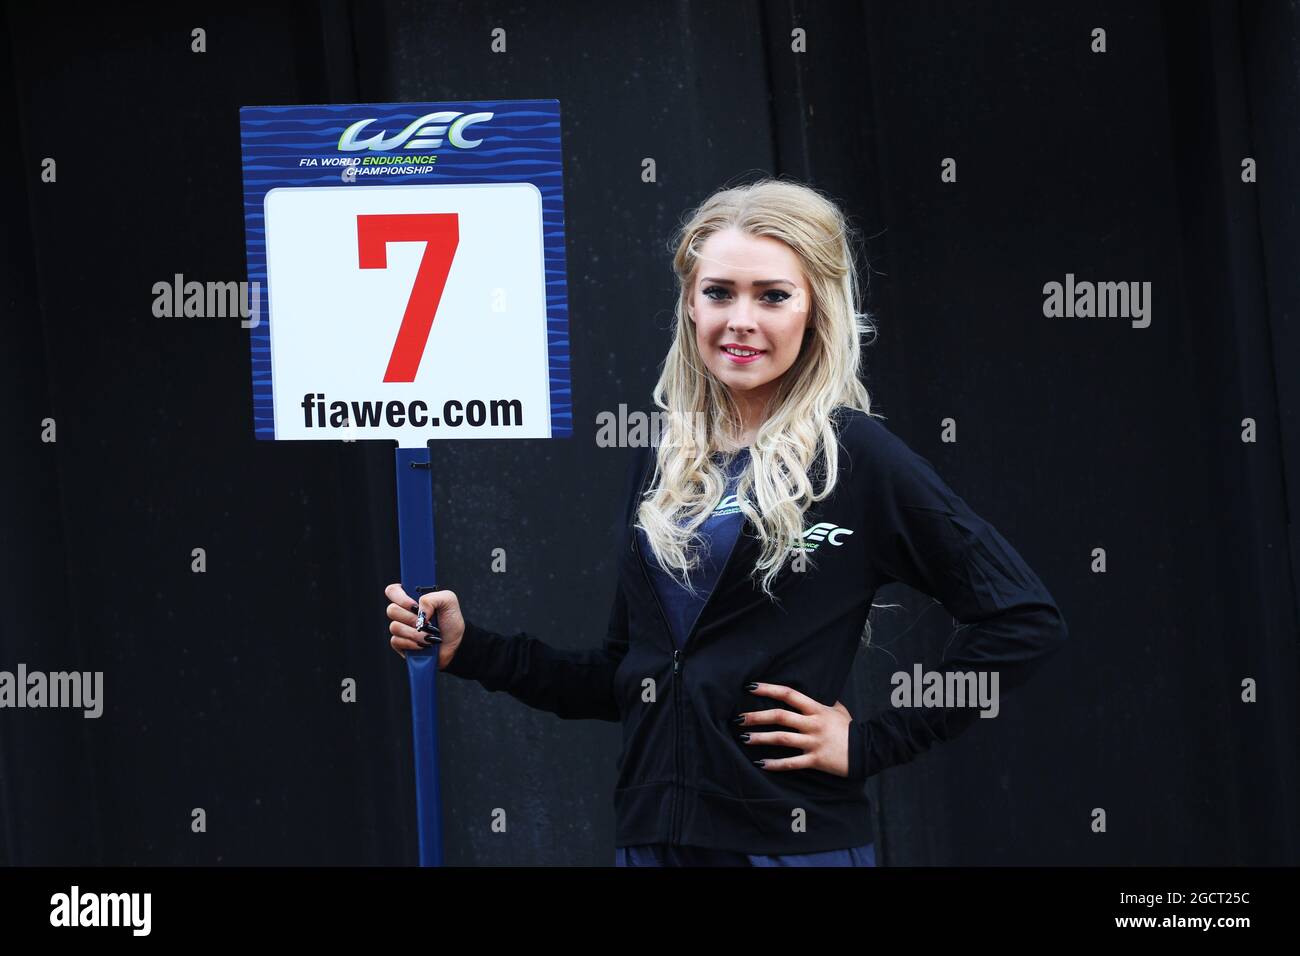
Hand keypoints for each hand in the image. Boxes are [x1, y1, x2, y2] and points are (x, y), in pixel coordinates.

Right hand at [384, 583, 465, 670]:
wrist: (455, 644)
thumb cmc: (451, 621)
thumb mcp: (448, 601)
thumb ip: (431, 598)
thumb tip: (418, 612)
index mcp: (412, 597)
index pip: (393, 590)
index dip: (400, 597)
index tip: (414, 606)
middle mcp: (403, 612)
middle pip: (391, 610)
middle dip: (411, 619)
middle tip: (427, 623)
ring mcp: (400, 628)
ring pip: (394, 627)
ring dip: (415, 633)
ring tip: (429, 636)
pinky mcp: (400, 643)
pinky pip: (396, 641)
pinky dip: (412, 644)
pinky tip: (423, 644)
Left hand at [736, 682, 853, 776]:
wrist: (868, 750)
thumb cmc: (851, 730)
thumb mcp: (839, 711)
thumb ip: (827, 703)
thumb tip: (822, 695)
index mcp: (816, 709)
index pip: (788, 694)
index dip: (768, 689)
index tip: (750, 687)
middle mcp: (812, 724)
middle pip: (780, 716)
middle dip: (757, 716)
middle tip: (738, 718)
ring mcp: (813, 742)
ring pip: (782, 738)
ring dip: (761, 738)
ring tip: (744, 738)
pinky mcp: (815, 760)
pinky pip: (791, 762)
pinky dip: (775, 764)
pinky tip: (761, 764)